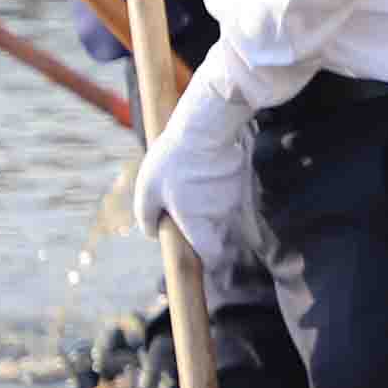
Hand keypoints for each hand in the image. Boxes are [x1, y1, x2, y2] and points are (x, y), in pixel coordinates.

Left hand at [127, 73, 249, 265]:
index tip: (199, 255)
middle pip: (218, 233)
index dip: (207, 259)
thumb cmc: (172, 162)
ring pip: (224, 212)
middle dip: (205, 228)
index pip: (212, 255)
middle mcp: (221, 216)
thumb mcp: (147, 190)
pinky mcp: (241, 180)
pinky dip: (219, 188)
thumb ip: (147, 218)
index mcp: (198, 223)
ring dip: (211, 206)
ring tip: (193, 183)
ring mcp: (235, 198)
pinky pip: (230, 193)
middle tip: (186, 210)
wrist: (204, 129)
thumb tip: (153, 233)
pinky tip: (206, 171)